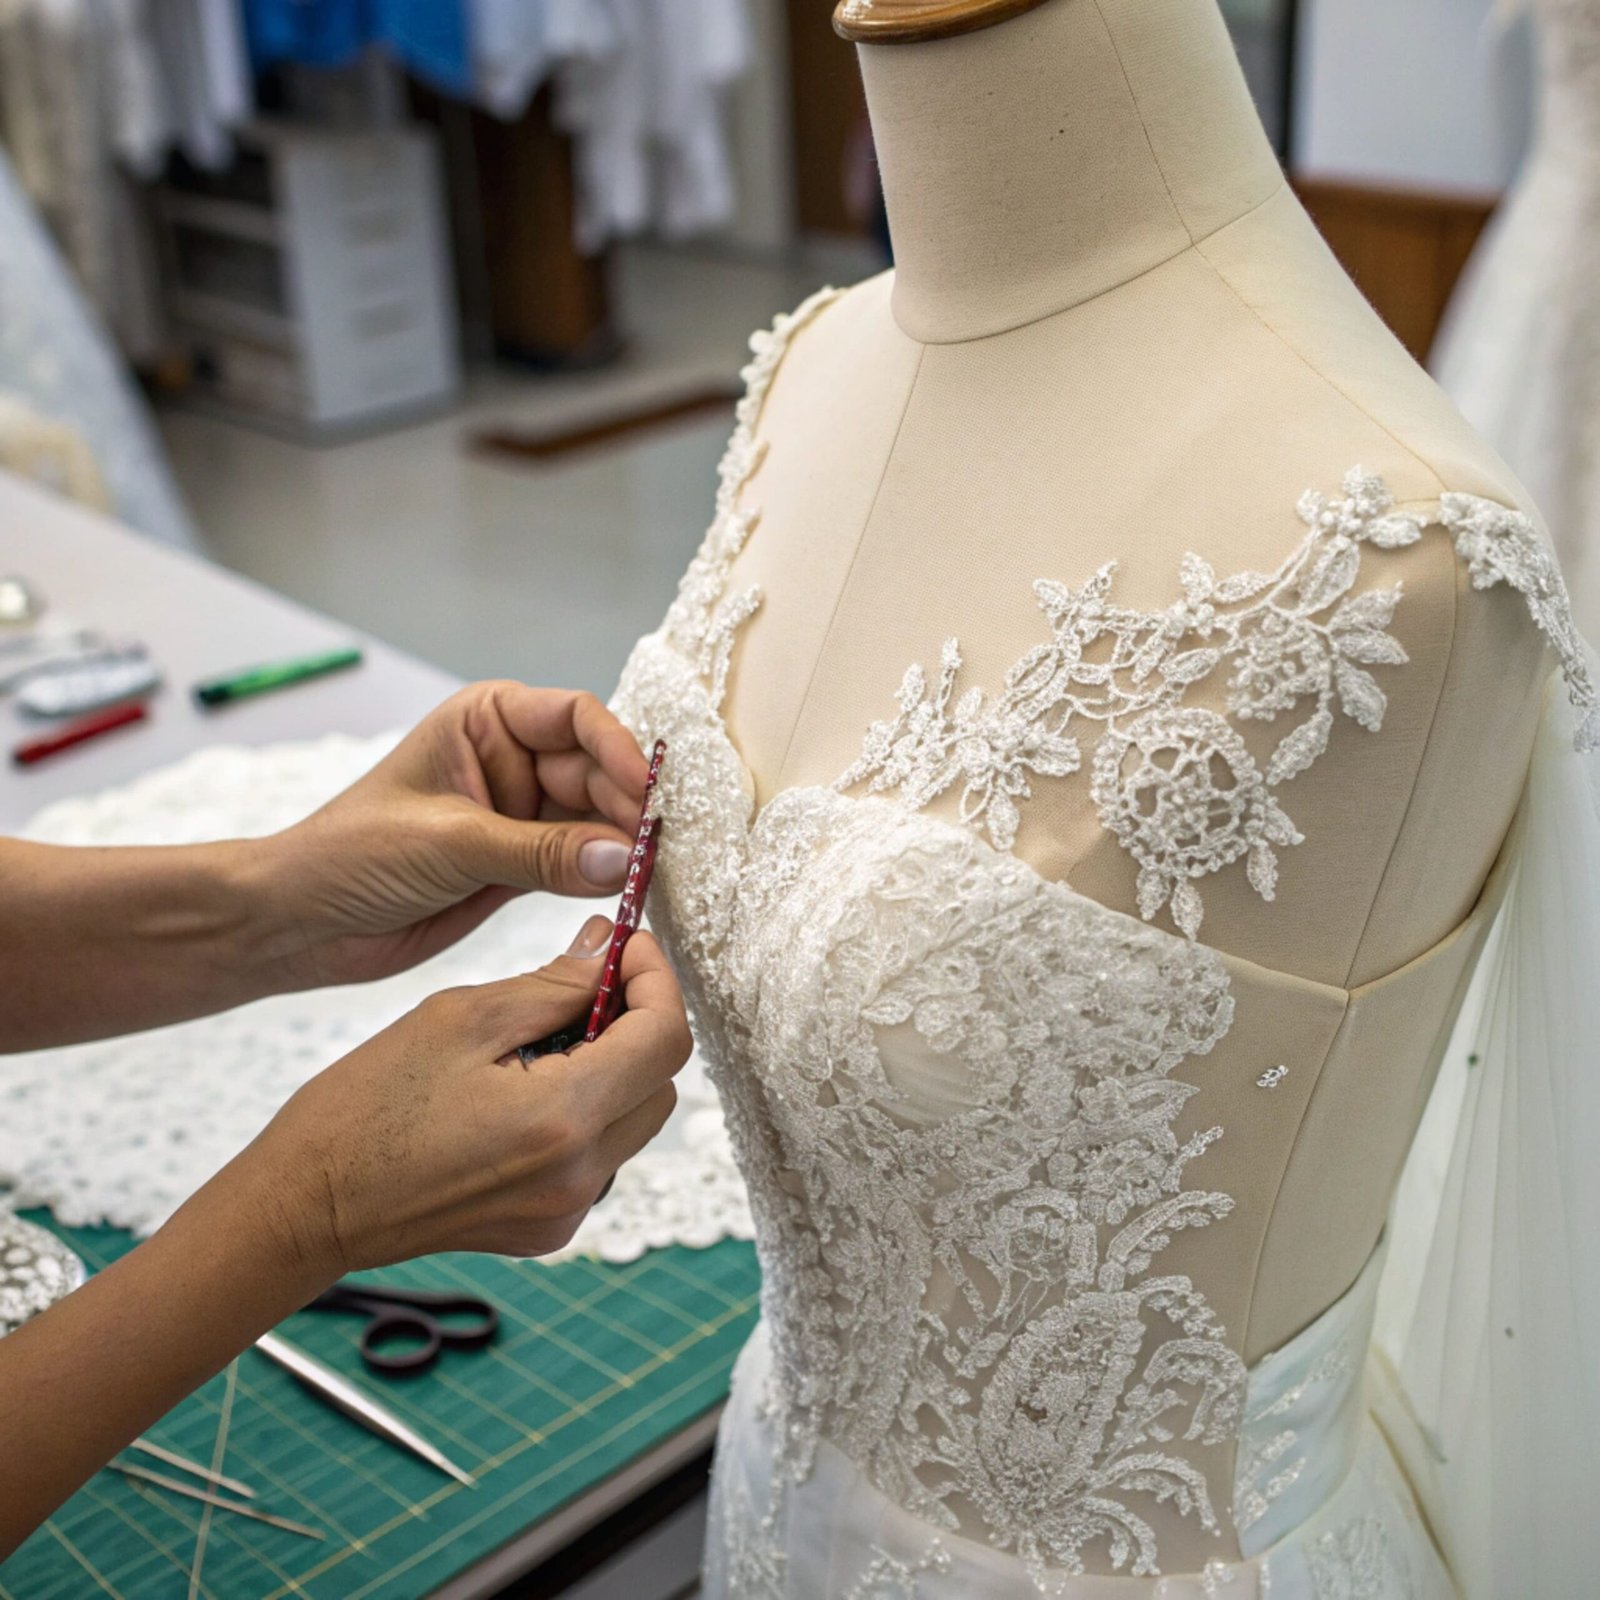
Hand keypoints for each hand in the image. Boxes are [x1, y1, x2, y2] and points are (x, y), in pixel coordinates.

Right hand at [248, 918, 689, 1272]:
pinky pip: (600, 1156)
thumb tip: (610, 948)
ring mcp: (566, 1211)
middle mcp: (580, 1176)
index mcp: (563, 1118)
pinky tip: (526, 1087)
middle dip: (638, 1021)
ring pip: (636, 1119)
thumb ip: (553, 982)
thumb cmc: (366, 1105)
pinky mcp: (548, 1228)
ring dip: (614, 1067)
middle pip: (661, 1081)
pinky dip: (586, 1112)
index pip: (666, 1038)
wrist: (306, 1205)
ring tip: (546, 1036)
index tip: (629, 946)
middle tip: (587, 981)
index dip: (657, 979)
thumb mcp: (461, 1017)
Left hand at [253, 682, 649, 989]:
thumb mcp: (448, 844)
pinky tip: (624, 892)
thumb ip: (539, 852)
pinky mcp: (521, 866)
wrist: (300, 923)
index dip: (616, 750)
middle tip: (651, 850)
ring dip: (620, 846)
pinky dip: (603, 878)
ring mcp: (519, 815)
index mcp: (485, 721)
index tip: (643, 792)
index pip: (574, 717)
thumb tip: (621, 858)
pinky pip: (579, 865)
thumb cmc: (349, 856)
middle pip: (595, 771)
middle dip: (625, 806)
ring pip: (595, 821)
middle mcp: (510, 760)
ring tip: (644, 875)